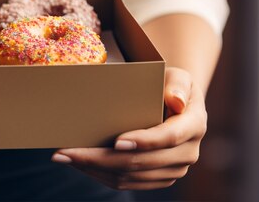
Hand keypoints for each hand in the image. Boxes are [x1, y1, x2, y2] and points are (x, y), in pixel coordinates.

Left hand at [51, 67, 206, 189]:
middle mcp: (187, 153)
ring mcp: (172, 170)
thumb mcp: (177, 76)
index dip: (142, 141)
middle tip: (67, 152)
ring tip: (64, 157)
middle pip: (140, 163)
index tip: (116, 141)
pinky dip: (99, 174)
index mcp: (194, 126)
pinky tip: (77, 163)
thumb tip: (175, 101)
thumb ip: (177, 84)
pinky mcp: (157, 178)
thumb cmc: (170, 84)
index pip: (167, 138)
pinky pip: (126, 182)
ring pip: (129, 177)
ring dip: (93, 169)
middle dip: (100, 159)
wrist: (173, 102)